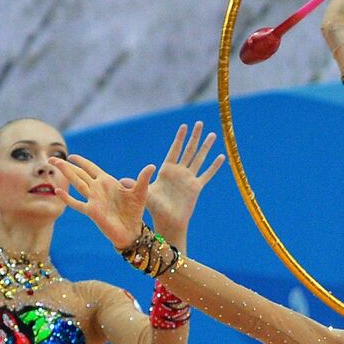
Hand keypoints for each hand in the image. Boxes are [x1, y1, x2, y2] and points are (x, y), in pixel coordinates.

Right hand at [51, 154, 154, 249]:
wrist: (131, 230)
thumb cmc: (134, 211)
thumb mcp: (140, 192)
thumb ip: (143, 178)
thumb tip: (152, 165)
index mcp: (107, 182)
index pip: (91, 168)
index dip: (82, 162)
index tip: (71, 156)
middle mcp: (98, 189)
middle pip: (79, 174)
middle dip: (66, 166)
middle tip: (52, 159)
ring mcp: (93, 199)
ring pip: (76, 183)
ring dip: (66, 174)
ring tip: (53, 165)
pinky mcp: (92, 211)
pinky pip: (77, 203)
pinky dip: (67, 198)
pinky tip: (58, 190)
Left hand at [144, 122, 223, 241]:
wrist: (168, 220)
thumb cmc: (155, 208)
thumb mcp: (145, 193)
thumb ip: (136, 184)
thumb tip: (121, 179)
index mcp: (167, 170)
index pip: (175, 150)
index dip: (179, 138)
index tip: (184, 126)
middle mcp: (179, 172)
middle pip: (189, 150)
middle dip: (194, 136)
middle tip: (199, 123)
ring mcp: (189, 178)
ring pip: (199, 158)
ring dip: (206, 147)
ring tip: (213, 135)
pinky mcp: (197, 187)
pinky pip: (207, 174)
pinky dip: (215, 166)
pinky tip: (222, 157)